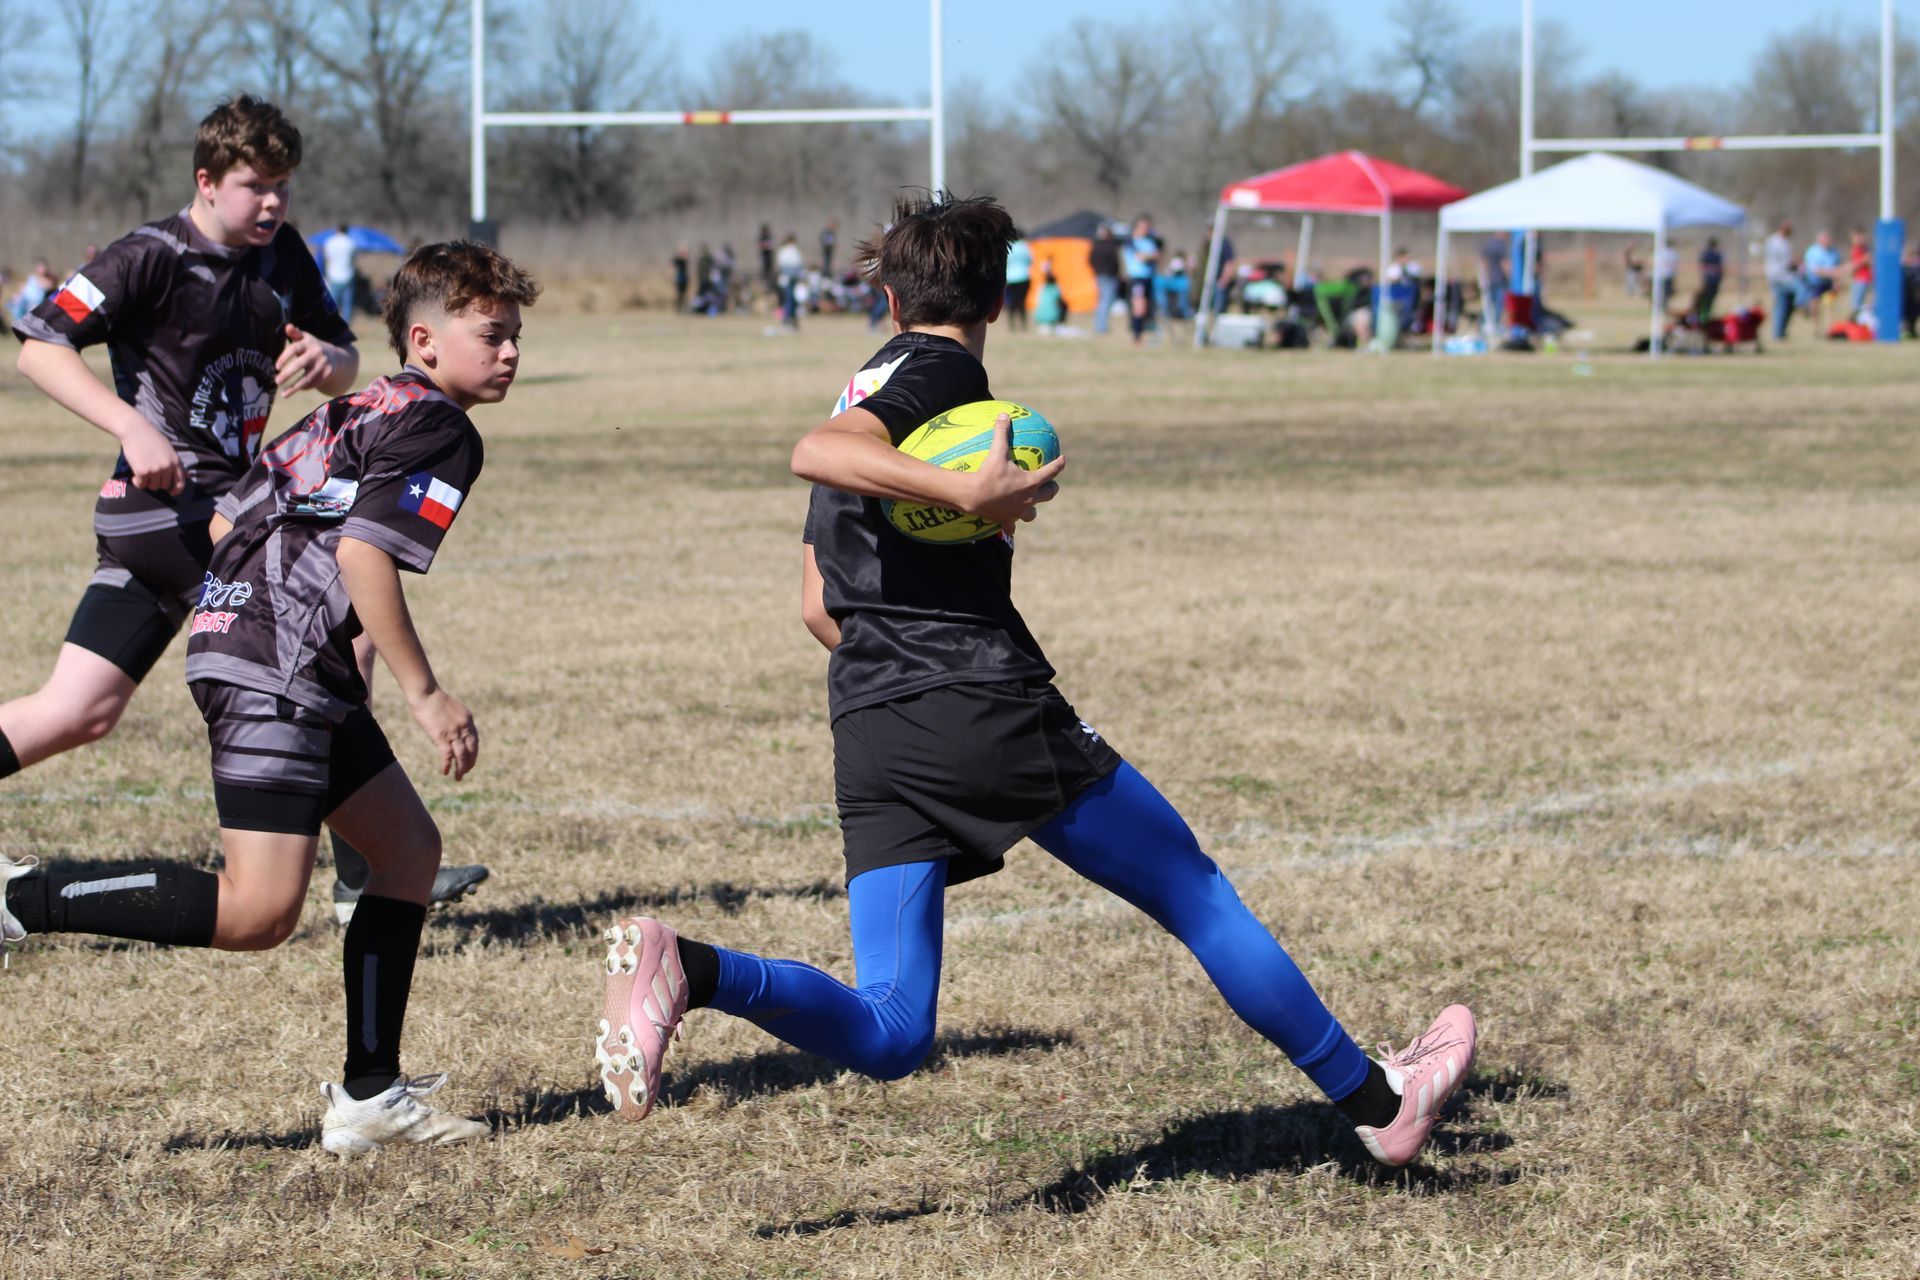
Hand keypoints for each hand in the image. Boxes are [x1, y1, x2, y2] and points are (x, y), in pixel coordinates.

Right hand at [121, 421, 185, 494]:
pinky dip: (137, 482)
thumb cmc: (152, 438)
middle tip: (149, 474)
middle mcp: (167, 467)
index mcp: (175, 462)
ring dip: (147, 482)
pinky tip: (135, 475)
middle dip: (157, 482)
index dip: (176, 490)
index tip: (171, 492)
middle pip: (164, 486)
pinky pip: (141, 485)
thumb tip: (188, 476)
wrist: (135, 430)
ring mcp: (155, 470)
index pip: (180, 483)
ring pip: (152, 486)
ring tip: (143, 471)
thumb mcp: (169, 450)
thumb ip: (176, 464)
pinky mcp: (142, 471)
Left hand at [275, 323, 336, 393]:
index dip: (284, 357)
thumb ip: (295, 334)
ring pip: (307, 378)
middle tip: (276, 381)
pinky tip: (295, 390)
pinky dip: (303, 387)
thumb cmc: (312, 347)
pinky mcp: (327, 373)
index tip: (276, 367)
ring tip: (284, 394)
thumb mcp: (305, 339)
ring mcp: (323, 364)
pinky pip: (313, 383)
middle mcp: (317, 353)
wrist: (335, 356)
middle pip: (300, 364)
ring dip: (294, 387)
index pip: (294, 349)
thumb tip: (287, 326)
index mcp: (309, 343)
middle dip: (287, 374)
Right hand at [409, 687, 478, 780]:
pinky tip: (445, 771)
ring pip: (461, 756)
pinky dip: (447, 765)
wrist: (427, 694)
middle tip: (466, 772)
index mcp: (468, 720)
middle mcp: (464, 727)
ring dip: (461, 768)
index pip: (475, 741)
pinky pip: (447, 755)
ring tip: (458, 777)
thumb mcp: (453, 710)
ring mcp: (453, 733)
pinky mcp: (441, 737)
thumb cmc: (436, 700)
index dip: (474, 753)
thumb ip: (458, 721)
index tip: (471, 761)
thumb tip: (456, 733)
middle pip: (471, 750)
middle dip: (469, 763)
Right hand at [960, 413, 1065, 532]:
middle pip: (1048, 494)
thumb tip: (1004, 415)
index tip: (1062, 459)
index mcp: (1031, 482)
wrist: (973, 496)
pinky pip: (1012, 526)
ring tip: (1029, 503)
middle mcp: (1029, 498)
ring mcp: (1018, 511)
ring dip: (1033, 508)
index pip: (1052, 471)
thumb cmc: (988, 473)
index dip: (1059, 464)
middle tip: (1048, 484)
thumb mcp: (997, 452)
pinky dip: (1012, 524)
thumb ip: (1002, 433)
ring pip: (1032, 513)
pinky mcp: (1007, 520)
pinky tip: (1010, 524)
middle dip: (1051, 488)